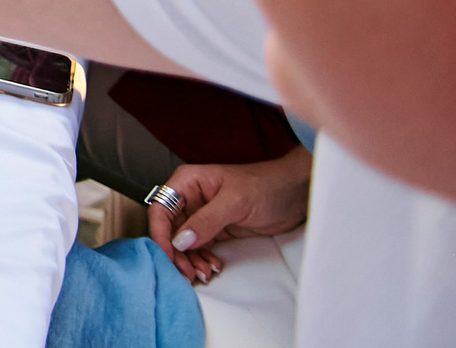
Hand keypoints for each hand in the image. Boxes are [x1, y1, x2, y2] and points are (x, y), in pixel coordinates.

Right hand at [147, 148, 312, 284]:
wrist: (295, 194)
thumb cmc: (267, 186)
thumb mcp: (235, 202)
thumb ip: (206, 221)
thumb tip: (180, 241)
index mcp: (187, 182)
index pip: (161, 210)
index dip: (160, 234)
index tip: (167, 256)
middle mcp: (190, 198)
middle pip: (170, 230)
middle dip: (176, 253)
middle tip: (187, 273)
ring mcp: (202, 215)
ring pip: (183, 242)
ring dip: (190, 260)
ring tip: (204, 273)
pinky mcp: (215, 230)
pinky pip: (199, 247)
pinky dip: (202, 259)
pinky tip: (212, 266)